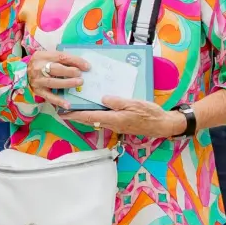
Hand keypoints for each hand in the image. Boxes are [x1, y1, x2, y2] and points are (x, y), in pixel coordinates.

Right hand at [27, 50, 92, 109]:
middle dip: (70, 71)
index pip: (61, 57)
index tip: (87, 66)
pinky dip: (58, 100)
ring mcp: (38, 80)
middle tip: (81, 74)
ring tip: (79, 83)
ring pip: (53, 82)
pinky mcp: (38, 91)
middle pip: (55, 69)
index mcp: (43, 56)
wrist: (21, 73)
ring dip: (67, 83)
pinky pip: (49, 96)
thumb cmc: (39, 64)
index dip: (75, 61)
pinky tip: (68, 104)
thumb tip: (81, 64)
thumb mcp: (47, 56)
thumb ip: (60, 59)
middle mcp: (39, 68)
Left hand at [62, 96, 186, 138]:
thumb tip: (102, 99)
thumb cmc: (150, 113)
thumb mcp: (135, 103)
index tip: (64, 112)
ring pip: (96, 121)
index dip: (76, 115)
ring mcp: (116, 126)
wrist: (161, 125)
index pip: (91, 117)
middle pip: (90, 121)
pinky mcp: (120, 124)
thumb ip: (118, 102)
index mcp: (115, 118)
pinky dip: (95, 116)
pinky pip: (104, 120)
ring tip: (75, 109)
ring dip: (84, 116)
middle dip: (76, 116)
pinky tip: (94, 109)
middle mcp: (113, 124)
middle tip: (64, 110)